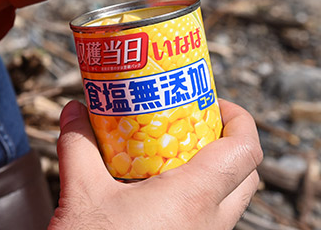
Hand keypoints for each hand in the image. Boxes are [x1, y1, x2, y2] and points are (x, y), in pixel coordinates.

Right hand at [49, 99, 261, 229]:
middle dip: (228, 143)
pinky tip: (157, 188)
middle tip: (194, 123)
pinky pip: (210, 218)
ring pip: (230, 200)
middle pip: (246, 175)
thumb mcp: (81, 191)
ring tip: (173, 152)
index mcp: (192, 199)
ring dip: (214, 171)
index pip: (246, 152)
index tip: (213, 102)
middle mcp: (209, 223)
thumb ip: (79, 144)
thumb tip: (75, 109)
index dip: (241, 120)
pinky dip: (197, 195)